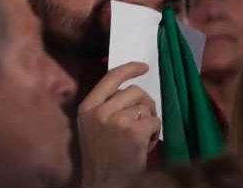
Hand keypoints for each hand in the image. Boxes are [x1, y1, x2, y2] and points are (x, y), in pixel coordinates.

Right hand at [77, 62, 159, 187]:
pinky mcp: (133, 131)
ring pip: (147, 106)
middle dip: (145, 105)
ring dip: (149, 121)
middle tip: (142, 123)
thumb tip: (128, 88)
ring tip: (140, 139)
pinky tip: (144, 146)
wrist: (104, 183)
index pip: (110, 78)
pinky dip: (155, 134)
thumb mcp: (92, 128)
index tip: (143, 67)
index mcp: (87, 108)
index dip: (129, 69)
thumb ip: (105, 107)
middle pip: (135, 91)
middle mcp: (99, 111)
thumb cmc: (102, 158)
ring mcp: (116, 120)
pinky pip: (155, 121)